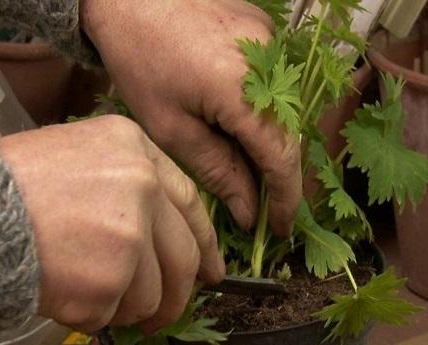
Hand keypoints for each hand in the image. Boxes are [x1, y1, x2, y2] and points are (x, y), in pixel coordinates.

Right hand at [0, 116, 224, 333]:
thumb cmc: (19, 182)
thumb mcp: (83, 154)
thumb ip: (132, 185)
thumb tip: (166, 238)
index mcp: (137, 150)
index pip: (191, 205)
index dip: (205, 243)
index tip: (211, 271)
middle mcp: (142, 188)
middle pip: (183, 258)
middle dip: (176, 296)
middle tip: (162, 314)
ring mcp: (128, 236)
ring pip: (151, 296)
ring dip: (124, 307)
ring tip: (87, 292)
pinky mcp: (106, 281)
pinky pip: (112, 314)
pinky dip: (91, 315)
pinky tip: (65, 292)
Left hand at [80, 0, 301, 236]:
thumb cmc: (139, 61)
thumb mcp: (170, 128)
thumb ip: (218, 171)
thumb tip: (249, 211)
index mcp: (243, 90)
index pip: (281, 159)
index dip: (285, 199)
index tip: (280, 229)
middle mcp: (270, 63)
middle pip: (288, 135)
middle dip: (277, 176)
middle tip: (260, 206)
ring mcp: (271, 42)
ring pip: (284, 110)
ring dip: (269, 144)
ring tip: (245, 169)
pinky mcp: (264, 31)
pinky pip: (274, 84)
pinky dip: (263, 111)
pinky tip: (237, 124)